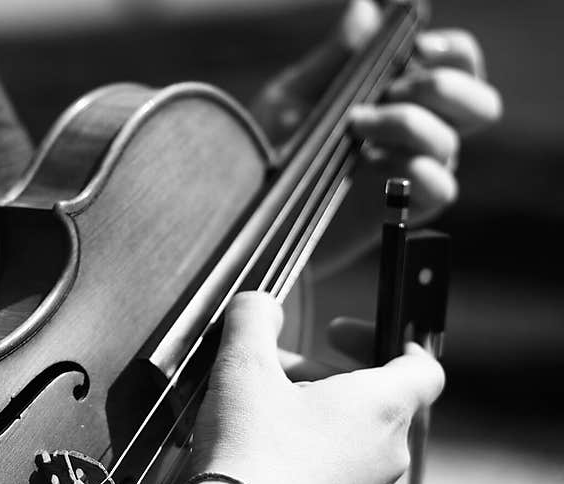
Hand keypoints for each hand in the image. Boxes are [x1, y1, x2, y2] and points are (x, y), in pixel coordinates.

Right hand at [189, 292, 444, 483]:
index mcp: (380, 408)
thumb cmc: (250, 455)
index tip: (345, 335)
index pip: (422, 366)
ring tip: (261, 414)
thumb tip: (259, 304)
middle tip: (276, 371)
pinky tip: (258, 459)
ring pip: (350, 442)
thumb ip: (253, 320)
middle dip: (321, 377)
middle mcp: (386, 455)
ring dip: (313, 419)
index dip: (389, 339)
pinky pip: (334, 480)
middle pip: (371, 401)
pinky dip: (305, 460)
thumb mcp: (242, 366)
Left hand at [252, 1, 501, 275]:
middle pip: (480, 103)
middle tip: (392, 89)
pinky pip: (441, 188)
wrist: (253, 213)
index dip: (451, 51)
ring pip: (451, 142)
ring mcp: (415, 172)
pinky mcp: (404, 211)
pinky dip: (415, 170)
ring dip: (406, 123)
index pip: (459, 65)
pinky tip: (374, 164)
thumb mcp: (293, 98)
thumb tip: (366, 8)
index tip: (417, 48)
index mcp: (402, 96)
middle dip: (443, 87)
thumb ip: (335, 57)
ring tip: (356, 126)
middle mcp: (420, 133)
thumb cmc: (271, 154)